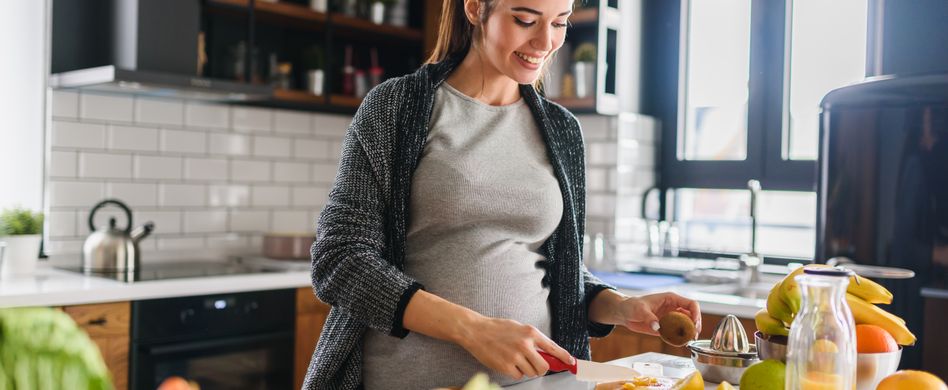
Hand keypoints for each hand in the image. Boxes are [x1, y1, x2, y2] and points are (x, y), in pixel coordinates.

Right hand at [456, 316, 573, 379]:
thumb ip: (533, 339)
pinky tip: (507, 363)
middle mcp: (525, 344)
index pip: (553, 348)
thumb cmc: (497, 328)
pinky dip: (515, 372)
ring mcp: (515, 356)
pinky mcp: (506, 366)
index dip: (564, 357)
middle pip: (544, 367)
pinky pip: (519, 376)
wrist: (476, 331)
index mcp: (530, 332)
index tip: (571, 362)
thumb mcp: (518, 328)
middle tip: (534, 365)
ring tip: (515, 359)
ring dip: (526, 370)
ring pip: (531, 373)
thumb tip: (548, 353)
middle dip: (540, 369)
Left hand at [616, 292, 700, 335]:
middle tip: (693, 335)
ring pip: (686, 325)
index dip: (696, 313)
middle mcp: (673, 308)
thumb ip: (649, 317)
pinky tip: (680, 343)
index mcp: (671, 299)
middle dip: (695, 325)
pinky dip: (680, 338)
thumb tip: (657, 326)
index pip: (690, 304)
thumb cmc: (631, 305)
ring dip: (689, 333)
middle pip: (692, 315)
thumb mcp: (640, 309)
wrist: (624, 313)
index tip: (695, 323)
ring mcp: (671, 318)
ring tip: (689, 340)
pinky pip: (677, 333)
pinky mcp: (666, 327)